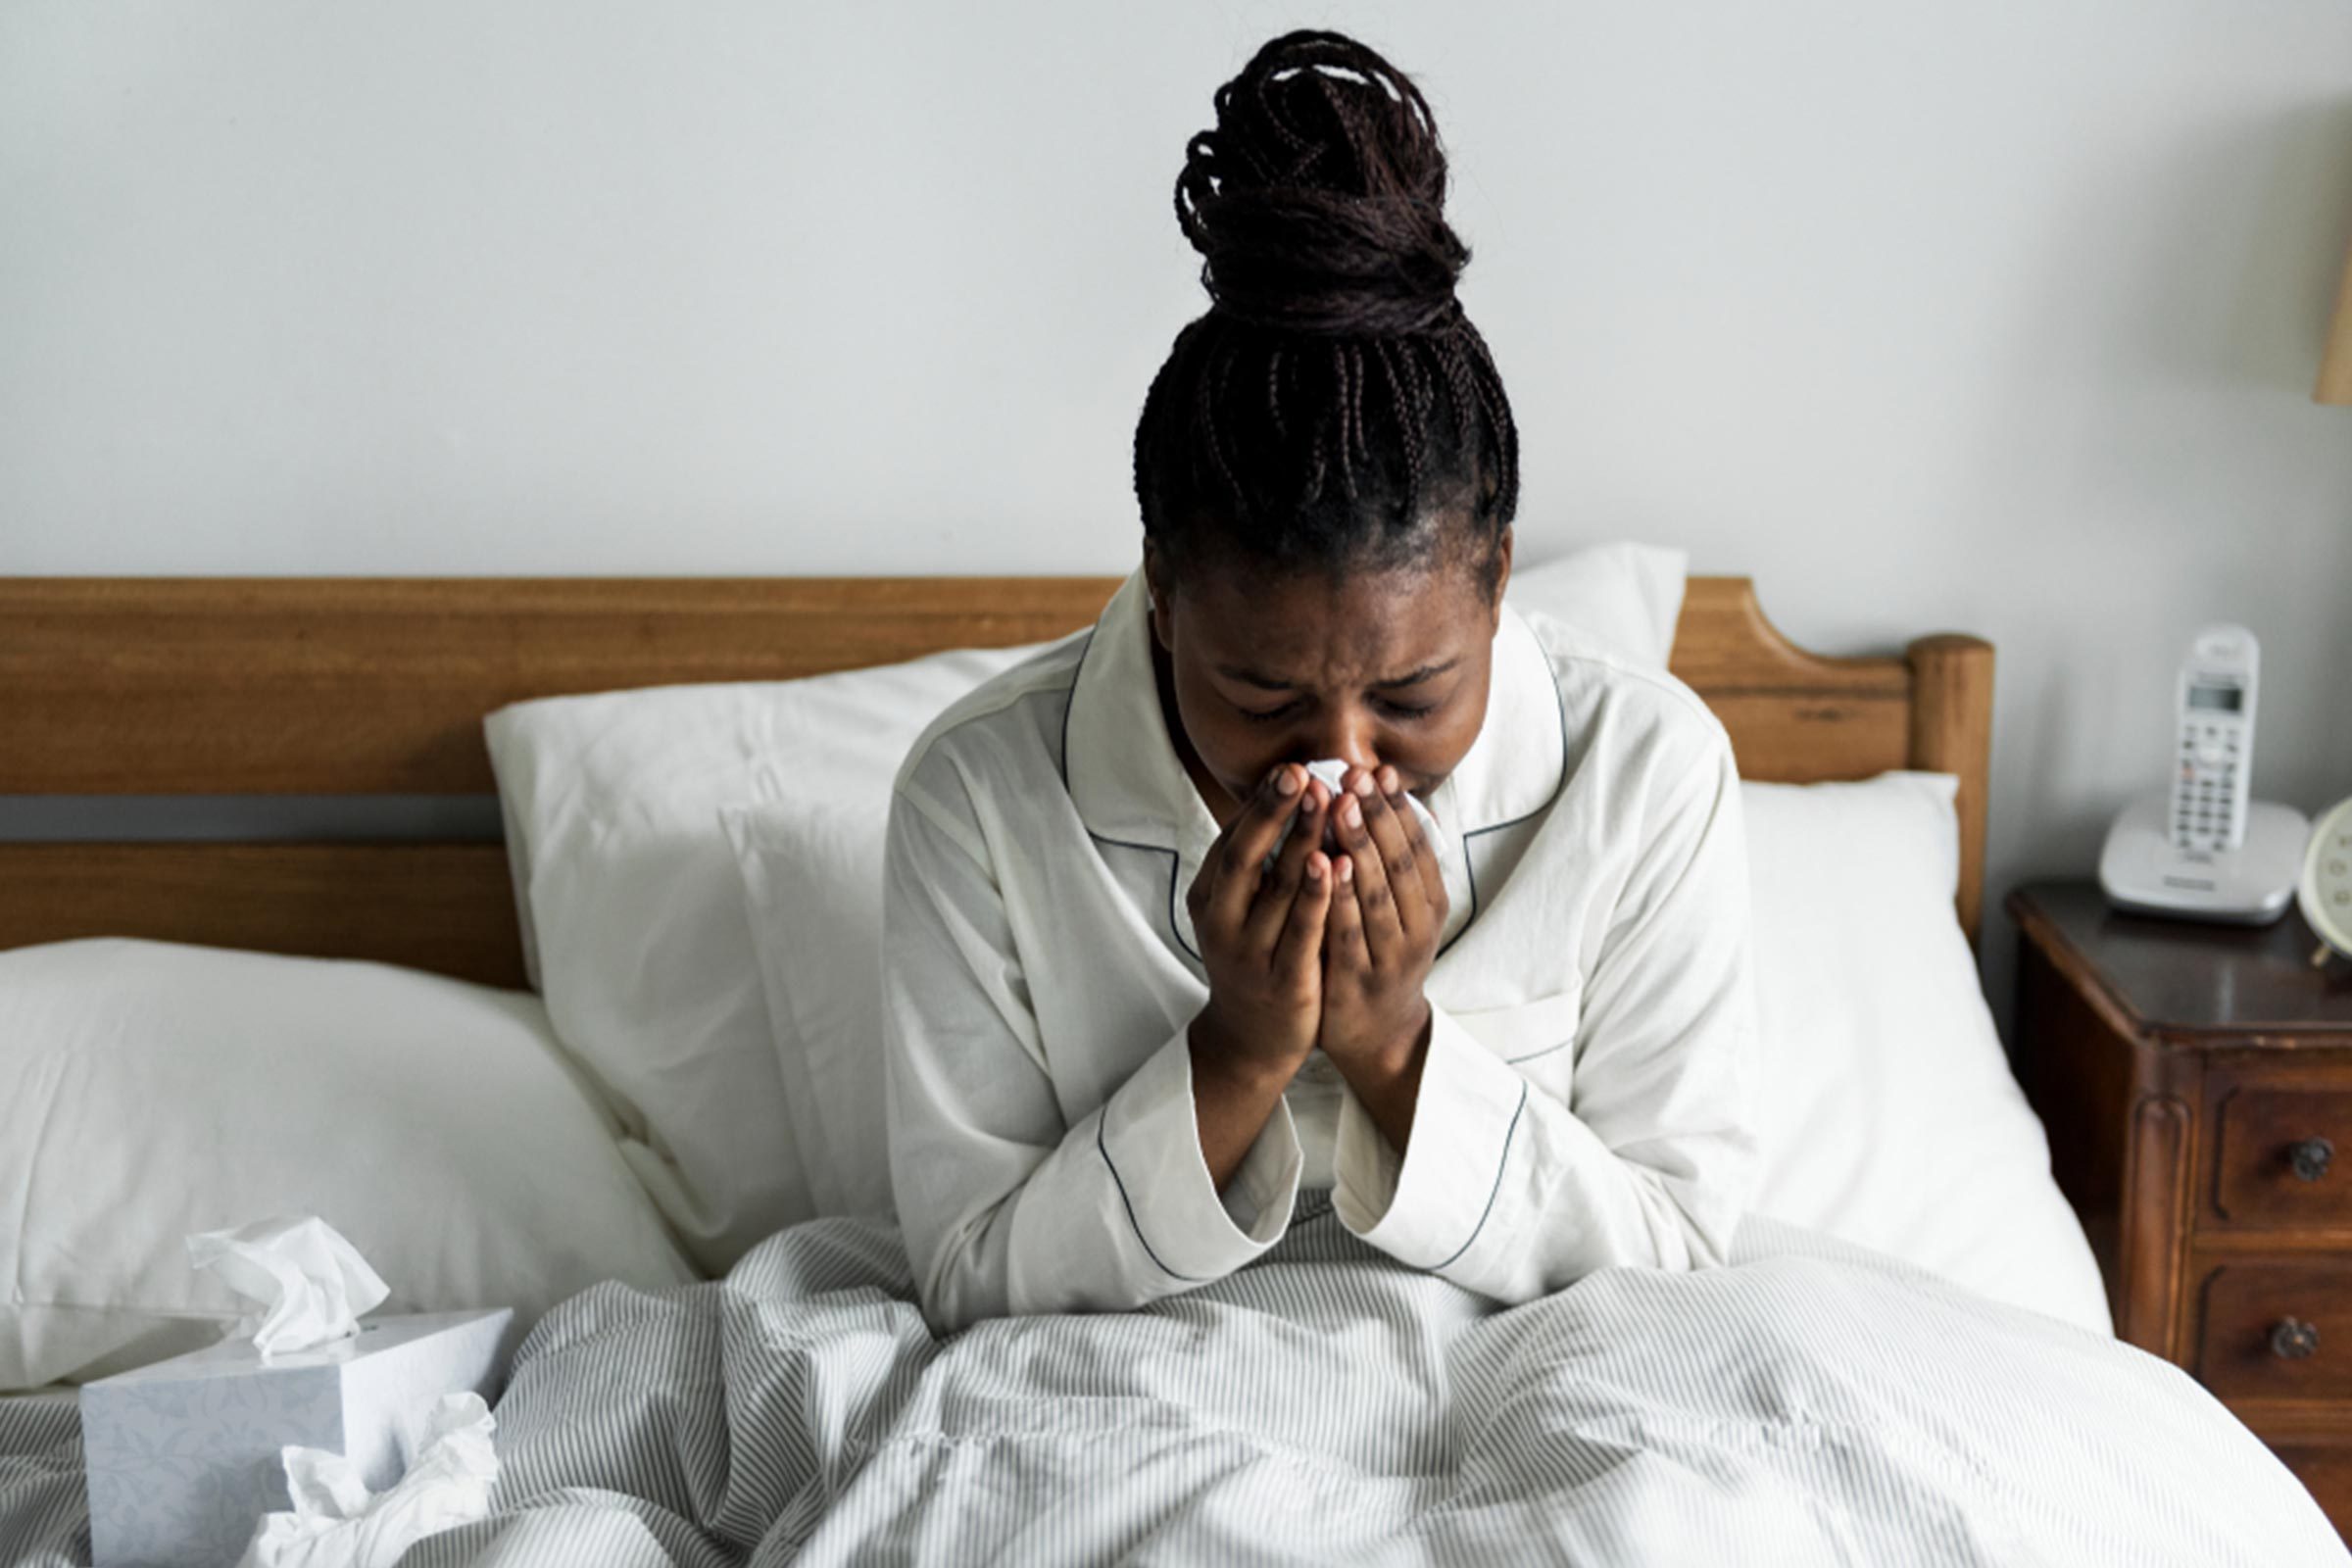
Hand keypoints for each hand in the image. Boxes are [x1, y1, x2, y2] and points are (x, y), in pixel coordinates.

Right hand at [1186, 761, 1335, 1090]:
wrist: (1251, 1038)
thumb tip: (1287, 793)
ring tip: (1327, 804)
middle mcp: (1219, 921)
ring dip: (1302, 843)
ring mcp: (1247, 954)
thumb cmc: (1256, 955)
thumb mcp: (1241, 908)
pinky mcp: (1281, 982)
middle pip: (1246, 857)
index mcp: (1208, 896)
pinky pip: (1301, 933)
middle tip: (1303, 774)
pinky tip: (1336, 863)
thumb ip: (1258, 860)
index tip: (1291, 767)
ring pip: (1276, 891)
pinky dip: (1318, 896)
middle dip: (1275, 813)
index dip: (1262, 804)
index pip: (1233, 839)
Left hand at [1320, 764, 1447, 1073]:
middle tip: (1356, 774)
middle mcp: (1418, 930)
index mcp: (1431, 906)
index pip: (1419, 848)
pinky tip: (1325, 866)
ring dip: (1360, 847)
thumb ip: (1392, 863)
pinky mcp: (1358, 983)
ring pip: (1379, 896)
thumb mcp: (1400, 910)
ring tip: (1341, 805)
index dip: (1400, 808)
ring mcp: (1390, 959)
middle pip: (1401, 865)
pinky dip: (1340, 899)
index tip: (1381, 769)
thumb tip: (1383, 796)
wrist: (1378, 1036)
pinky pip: (1348, 935)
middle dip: (1378, 816)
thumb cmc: (1380, 956)